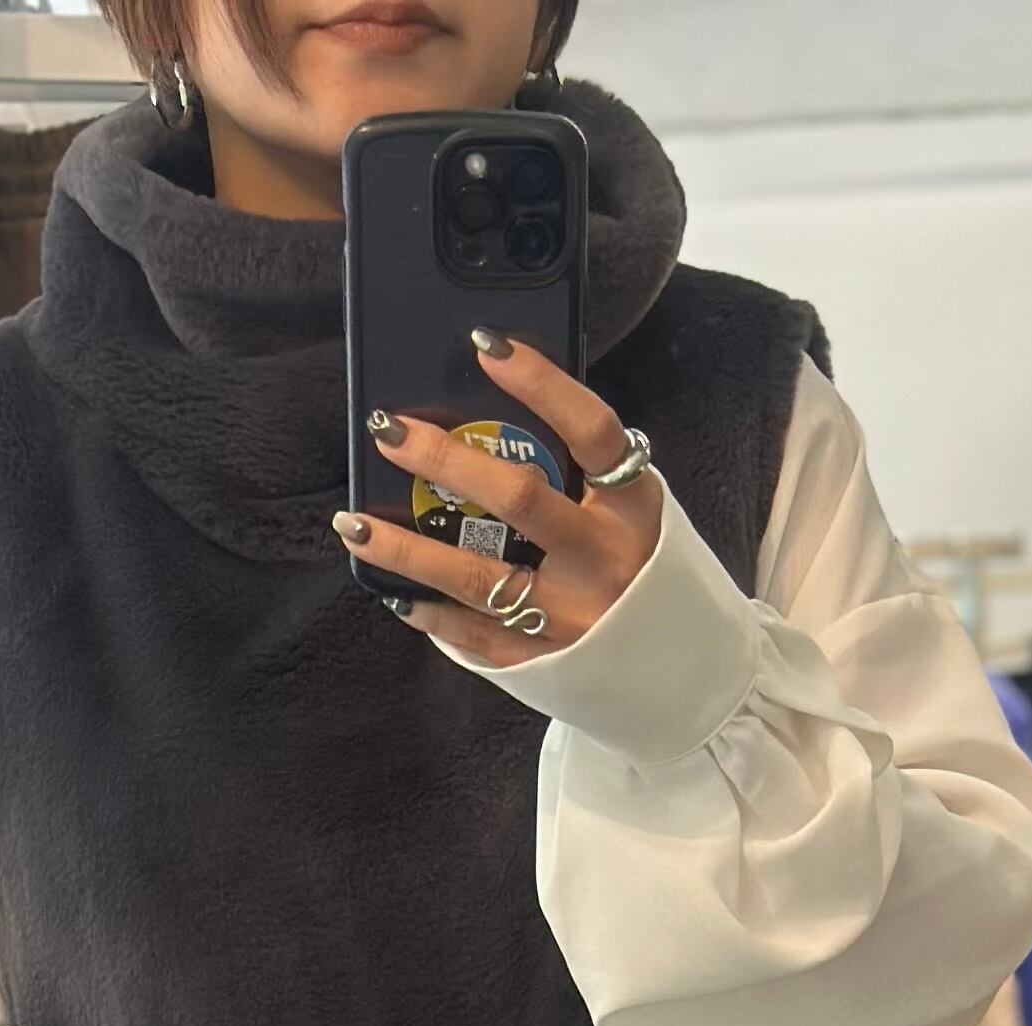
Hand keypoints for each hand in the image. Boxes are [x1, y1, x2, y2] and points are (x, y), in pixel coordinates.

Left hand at [332, 331, 663, 670]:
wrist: (679, 674)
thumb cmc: (643, 574)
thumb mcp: (632, 515)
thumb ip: (582, 475)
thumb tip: (493, 421)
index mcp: (632, 510)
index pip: (590, 430)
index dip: (541, 383)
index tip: (486, 345)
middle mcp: (602, 561)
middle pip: (518, 498)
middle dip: (446, 459)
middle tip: (388, 430)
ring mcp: (569, 618)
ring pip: (475, 576)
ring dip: (405, 549)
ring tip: (352, 524)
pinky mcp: (543, 665)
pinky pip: (473, 637)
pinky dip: (431, 613)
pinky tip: (394, 591)